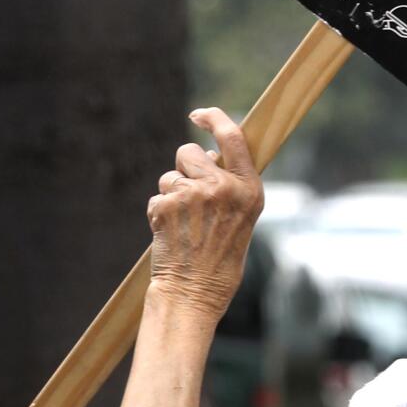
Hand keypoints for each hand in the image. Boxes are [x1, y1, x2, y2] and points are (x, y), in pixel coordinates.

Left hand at [147, 107, 262, 322]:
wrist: (195, 293)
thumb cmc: (220, 259)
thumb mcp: (241, 218)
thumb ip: (230, 186)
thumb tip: (208, 157)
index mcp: (249, 189)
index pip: (233, 137)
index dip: (214, 118)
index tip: (199, 114)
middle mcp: (223, 187)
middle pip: (189, 152)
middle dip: (184, 168)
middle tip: (190, 198)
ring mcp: (194, 195)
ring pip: (170, 175)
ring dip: (171, 194)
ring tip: (183, 224)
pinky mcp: (167, 205)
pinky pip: (157, 196)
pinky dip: (160, 212)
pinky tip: (171, 233)